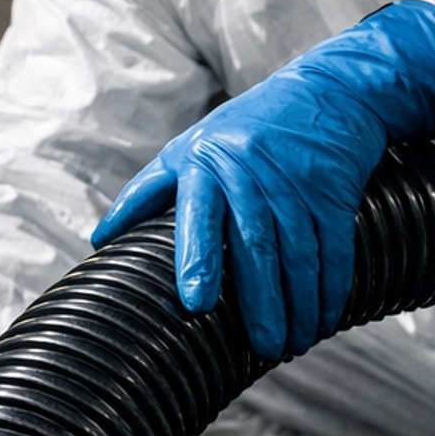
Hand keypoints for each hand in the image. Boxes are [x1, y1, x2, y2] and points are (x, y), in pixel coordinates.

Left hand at [92, 0, 434, 359]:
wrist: (328, 89)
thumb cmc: (245, 128)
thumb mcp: (190, 147)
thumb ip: (146, 193)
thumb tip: (100, 239)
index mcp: (207, 164)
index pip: (200, 216)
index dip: (199, 259)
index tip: (197, 302)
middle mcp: (251, 174)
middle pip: (257, 245)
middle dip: (262, 301)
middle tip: (264, 346)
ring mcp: (296, 182)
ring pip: (299, 255)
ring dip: (300, 305)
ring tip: (292, 344)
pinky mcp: (333, 191)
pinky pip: (334, 249)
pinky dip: (330, 288)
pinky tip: (323, 319)